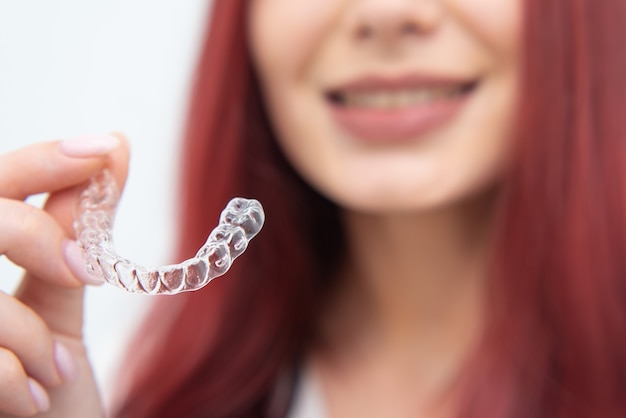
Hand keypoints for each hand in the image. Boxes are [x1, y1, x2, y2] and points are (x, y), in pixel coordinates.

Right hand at [0, 134, 128, 416]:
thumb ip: (73, 234)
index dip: (40, 159)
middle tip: (83, 269)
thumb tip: (114, 150)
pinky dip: (10, 379)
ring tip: (56, 369)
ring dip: (25, 331)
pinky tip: (32, 400)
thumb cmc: (46, 386)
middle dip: (30, 232)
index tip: (105, 148)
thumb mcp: (59, 305)